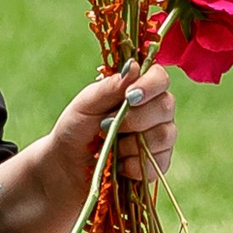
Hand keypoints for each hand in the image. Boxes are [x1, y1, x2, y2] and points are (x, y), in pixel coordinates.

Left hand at [47, 62, 176, 185]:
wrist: (66, 166)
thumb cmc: (75, 129)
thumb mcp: (86, 104)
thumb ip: (111, 86)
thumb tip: (134, 65)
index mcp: (138, 89)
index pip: (160, 77)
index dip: (150, 85)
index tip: (129, 97)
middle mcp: (155, 111)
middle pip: (166, 106)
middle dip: (135, 119)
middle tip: (106, 126)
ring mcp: (159, 138)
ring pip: (164, 135)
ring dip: (132, 144)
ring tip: (111, 147)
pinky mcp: (157, 164)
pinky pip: (158, 163)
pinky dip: (134, 165)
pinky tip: (119, 165)